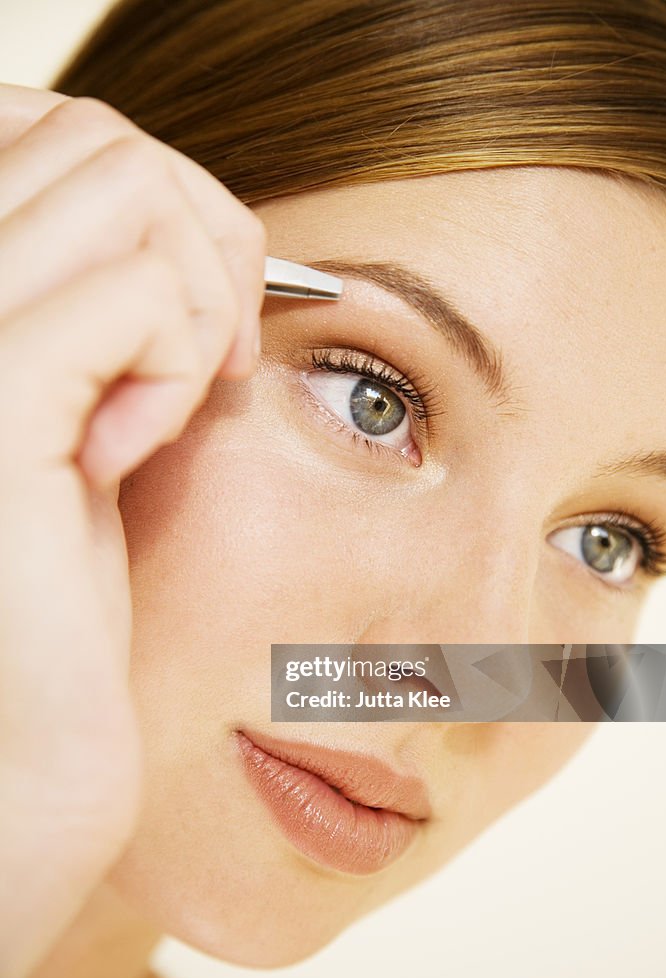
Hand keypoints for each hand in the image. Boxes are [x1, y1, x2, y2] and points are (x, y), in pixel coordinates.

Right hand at [0, 84, 266, 977]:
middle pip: (102, 142)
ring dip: (201, 293)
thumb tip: (177, 203)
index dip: (158, 197)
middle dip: (202, 238)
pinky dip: (183, 356)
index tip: (193, 310)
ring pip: (127, 190)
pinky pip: (139, 291)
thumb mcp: (84, 403)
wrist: (26, 734)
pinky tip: (145, 446)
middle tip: (210, 358)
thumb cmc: (62, 576)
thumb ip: (100, 296)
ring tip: (185, 398)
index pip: (52, 126)